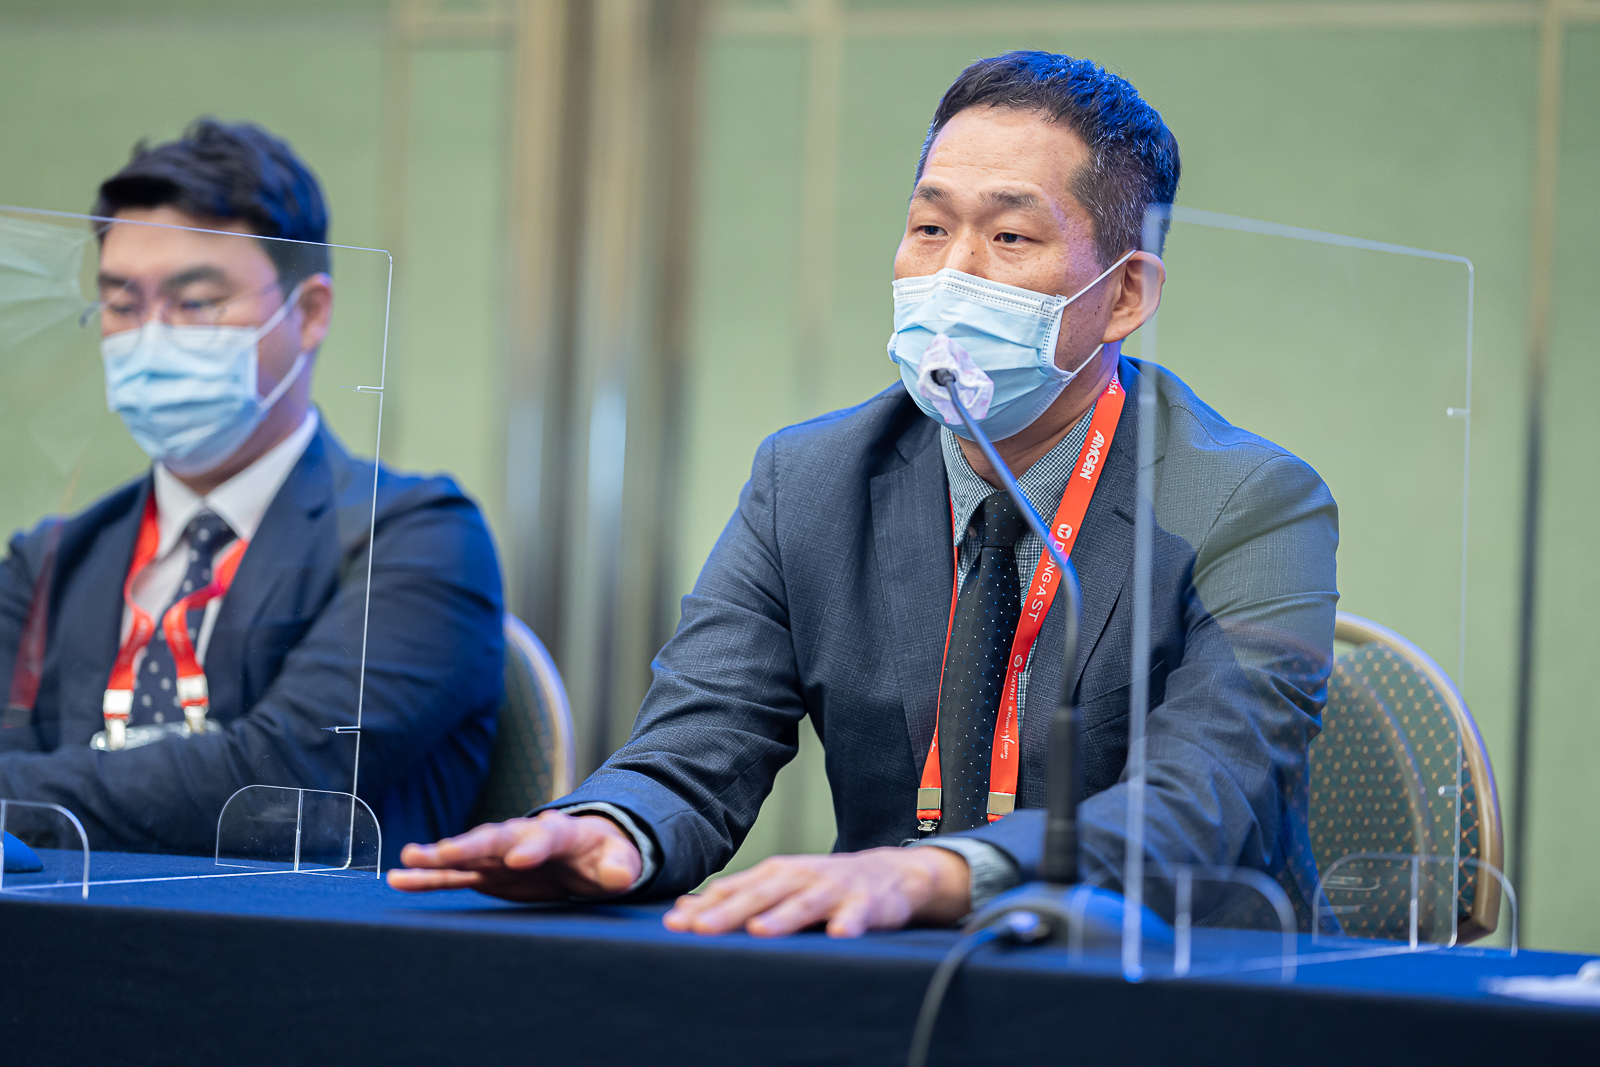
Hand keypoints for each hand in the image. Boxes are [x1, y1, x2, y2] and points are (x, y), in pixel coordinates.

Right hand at [386, 810, 642, 901]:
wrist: (587, 850)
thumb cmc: (606, 854)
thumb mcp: (621, 859)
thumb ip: (620, 865)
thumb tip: (618, 873)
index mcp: (562, 833)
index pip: (547, 836)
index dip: (533, 846)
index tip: (519, 859)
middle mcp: (524, 837)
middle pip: (497, 838)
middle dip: (473, 846)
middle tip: (446, 853)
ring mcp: (502, 853)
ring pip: (468, 853)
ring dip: (439, 856)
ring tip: (409, 860)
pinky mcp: (488, 871)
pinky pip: (455, 873)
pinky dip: (430, 876)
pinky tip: (402, 877)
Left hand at [663, 847, 970, 938]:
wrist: (887, 874)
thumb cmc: (821, 885)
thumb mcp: (777, 885)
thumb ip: (735, 897)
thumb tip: (682, 909)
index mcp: (774, 875)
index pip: (732, 890)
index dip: (703, 907)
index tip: (674, 925)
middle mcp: (799, 877)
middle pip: (760, 896)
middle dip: (729, 912)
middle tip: (700, 930)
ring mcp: (832, 889)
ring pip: (804, 904)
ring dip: (782, 917)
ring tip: (759, 931)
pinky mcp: (865, 903)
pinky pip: (856, 915)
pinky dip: (848, 924)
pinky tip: (839, 935)